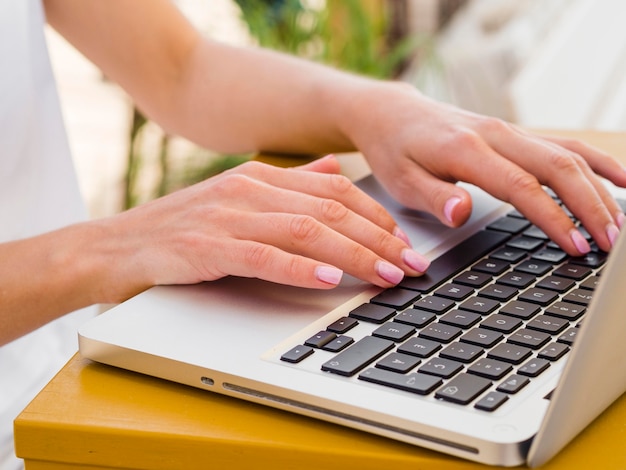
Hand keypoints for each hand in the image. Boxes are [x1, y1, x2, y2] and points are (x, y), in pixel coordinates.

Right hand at [100, 156, 430, 299]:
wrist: (114, 247)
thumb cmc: (181, 228)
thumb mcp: (239, 197)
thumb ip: (289, 184)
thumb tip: (333, 168)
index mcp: (261, 177)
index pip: (336, 189)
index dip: (377, 214)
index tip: (406, 240)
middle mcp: (249, 189)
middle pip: (331, 210)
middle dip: (380, 238)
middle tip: (413, 264)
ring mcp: (228, 216)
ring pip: (307, 231)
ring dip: (355, 254)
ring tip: (388, 275)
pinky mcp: (207, 247)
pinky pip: (264, 256)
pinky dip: (302, 267)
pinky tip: (332, 278)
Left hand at [345, 83, 625, 254]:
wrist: (394, 115)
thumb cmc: (396, 150)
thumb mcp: (401, 181)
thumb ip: (434, 197)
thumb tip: (461, 212)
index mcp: (467, 151)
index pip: (522, 187)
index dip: (554, 218)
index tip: (576, 246)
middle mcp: (495, 136)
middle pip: (558, 168)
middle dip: (591, 207)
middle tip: (610, 244)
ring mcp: (509, 133)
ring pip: (568, 155)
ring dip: (599, 188)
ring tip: (619, 224)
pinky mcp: (515, 135)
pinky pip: (564, 145)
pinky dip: (595, 161)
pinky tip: (619, 179)